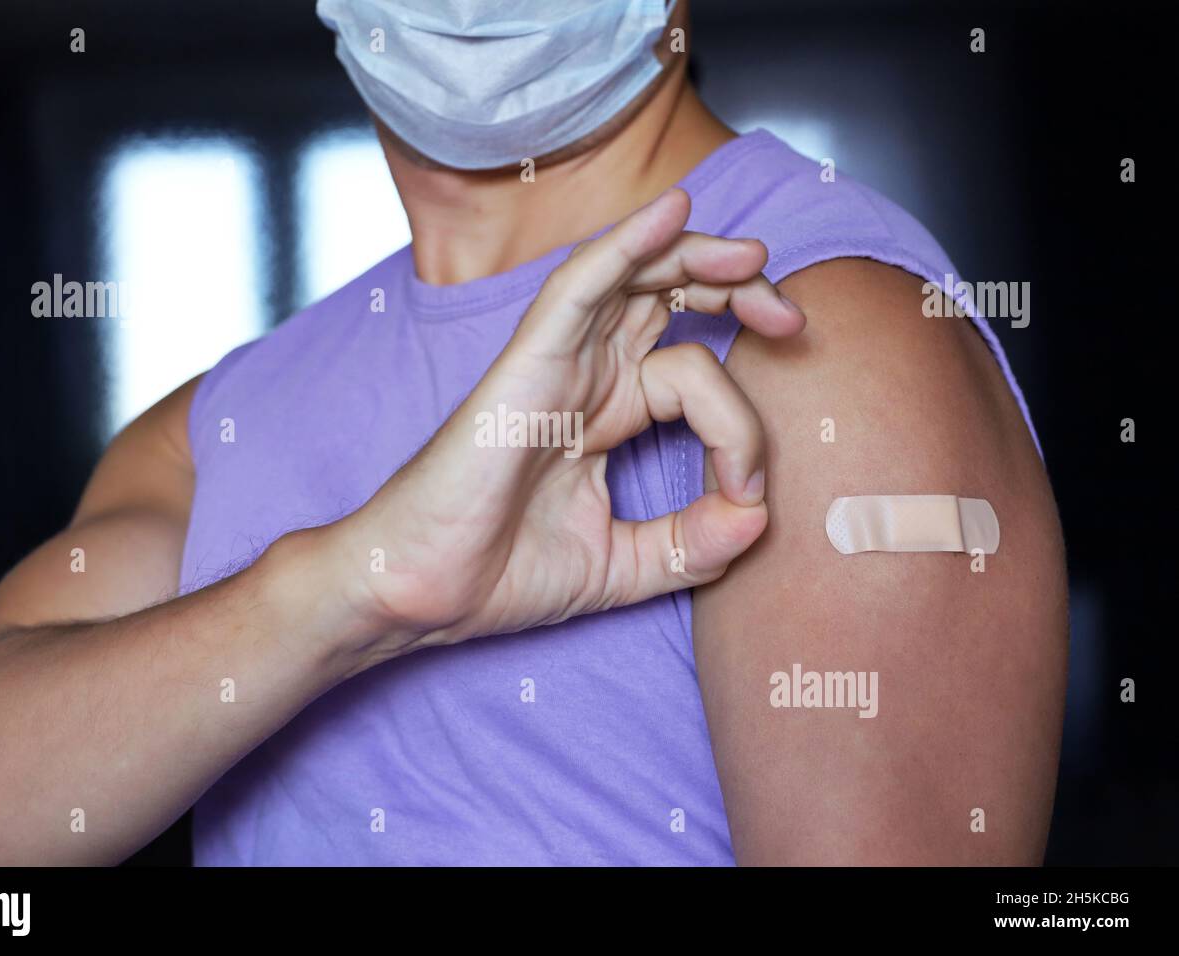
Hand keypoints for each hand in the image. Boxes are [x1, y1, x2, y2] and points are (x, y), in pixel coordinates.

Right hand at [333, 188, 805, 655]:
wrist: (424, 595)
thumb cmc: (502, 573)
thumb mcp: (627, 565)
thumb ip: (696, 543)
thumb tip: (762, 517)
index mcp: (606, 415)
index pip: (691, 372)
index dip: (744, 416)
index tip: (752, 491)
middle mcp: (586, 377)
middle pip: (669, 301)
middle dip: (736, 292)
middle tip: (788, 317)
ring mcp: (557, 364)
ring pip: (633, 278)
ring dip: (697, 256)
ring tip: (753, 259)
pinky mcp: (528, 362)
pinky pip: (580, 285)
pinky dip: (626, 245)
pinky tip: (673, 212)